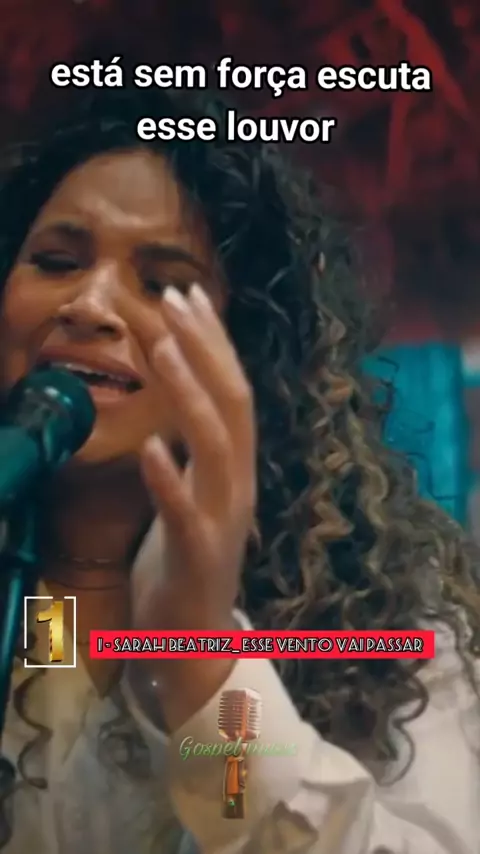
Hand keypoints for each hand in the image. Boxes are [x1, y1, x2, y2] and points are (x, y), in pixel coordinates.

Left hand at [131, 284, 255, 724]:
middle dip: (207, 346)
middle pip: (233, 402)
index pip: (232, 390)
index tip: (188, 293)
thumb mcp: (195, 491)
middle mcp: (239, 483)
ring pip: (216, 445)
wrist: (195, 643)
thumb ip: (195, 448)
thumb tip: (182, 395)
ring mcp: (223, 519)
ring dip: (191, 391)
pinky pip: (185, 513)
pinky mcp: (199, 556)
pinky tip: (150, 448)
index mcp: (235, 466)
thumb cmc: (187, 561)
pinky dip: (170, 478)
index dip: (214, 340)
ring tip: (165, 344)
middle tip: (177, 297)